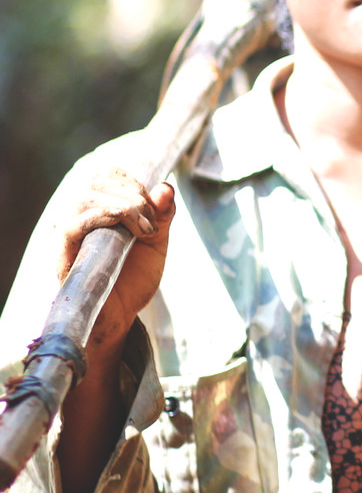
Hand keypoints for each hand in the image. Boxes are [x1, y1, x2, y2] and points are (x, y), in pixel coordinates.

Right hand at [52, 165, 173, 492]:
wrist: (119, 318)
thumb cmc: (133, 280)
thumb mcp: (156, 245)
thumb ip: (162, 217)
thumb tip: (167, 187)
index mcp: (102, 210)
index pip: (109, 174)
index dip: (133, 180)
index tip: (155, 202)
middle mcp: (82, 217)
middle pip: (99, 179)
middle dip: (134, 193)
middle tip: (151, 221)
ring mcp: (70, 234)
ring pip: (87, 196)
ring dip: (124, 206)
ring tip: (143, 231)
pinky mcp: (63, 254)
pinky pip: (74, 224)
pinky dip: (103, 218)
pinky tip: (126, 230)